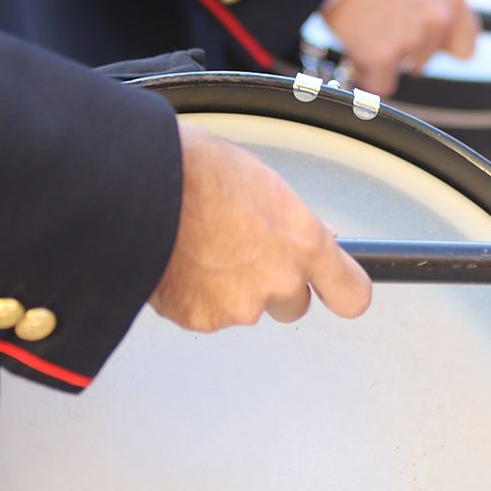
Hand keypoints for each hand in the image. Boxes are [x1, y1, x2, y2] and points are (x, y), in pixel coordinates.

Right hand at [151, 122, 371, 330]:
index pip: (352, 294)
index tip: (336, 289)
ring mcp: (239, 306)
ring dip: (228, 288)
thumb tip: (310, 239)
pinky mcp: (200, 319)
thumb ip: (291, 222)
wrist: (137, 188)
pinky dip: (193, 295)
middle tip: (241, 252)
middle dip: (272, 286)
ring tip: (199, 246)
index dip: (342, 292)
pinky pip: (204, 313)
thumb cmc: (196, 171)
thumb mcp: (263, 184)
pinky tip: (179, 261)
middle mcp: (279, 281)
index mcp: (304, 242)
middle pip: (293, 305)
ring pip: (244, 308)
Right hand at [321, 0, 479, 94]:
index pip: (465, 47)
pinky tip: (357, 50)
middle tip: (383, 26)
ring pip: (403, 68)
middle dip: (407, 49)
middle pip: (427, 59)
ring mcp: (411, 39)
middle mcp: (438, 20)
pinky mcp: (383, 56)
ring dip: (385, 56)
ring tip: (366, 27)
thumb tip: (439, 22)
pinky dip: (368, 73)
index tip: (426, 44)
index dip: (441, 47)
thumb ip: (435, 1)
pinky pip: (381, 83)